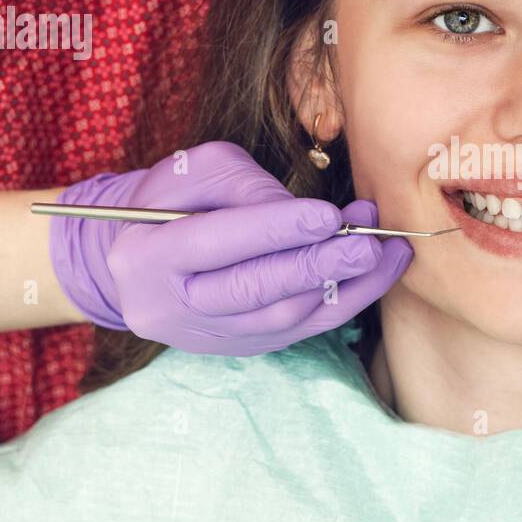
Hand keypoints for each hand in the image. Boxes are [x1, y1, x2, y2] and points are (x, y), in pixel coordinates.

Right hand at [49, 140, 411, 354]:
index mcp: (149, 255)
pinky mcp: (241, 348)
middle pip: (254, 291)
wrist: (136, 261)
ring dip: (342, 285)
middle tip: (367, 243)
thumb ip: (242, 185)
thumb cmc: (170, 204)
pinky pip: (300, 332)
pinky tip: (377, 275)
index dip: (275, 230)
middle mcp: (173, 306)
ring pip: (283, 319)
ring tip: (385, 251)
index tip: (328, 215)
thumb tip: (305, 214)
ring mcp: (209, 335)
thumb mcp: (191, 173)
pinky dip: (344, 303)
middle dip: (317, 266)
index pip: (216, 244)